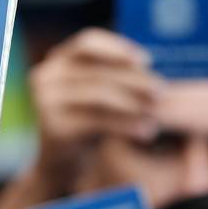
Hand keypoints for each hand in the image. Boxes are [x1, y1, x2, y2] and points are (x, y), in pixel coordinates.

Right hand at [28, 28, 162, 190]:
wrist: (60, 166)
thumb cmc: (86, 124)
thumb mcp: (94, 94)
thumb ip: (110, 75)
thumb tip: (148, 63)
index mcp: (56, 60)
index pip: (87, 42)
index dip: (118, 47)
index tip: (147, 60)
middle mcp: (45, 76)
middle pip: (98, 70)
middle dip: (134, 79)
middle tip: (162, 90)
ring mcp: (45, 101)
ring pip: (100, 95)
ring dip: (134, 102)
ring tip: (157, 111)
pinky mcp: (53, 126)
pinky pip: (98, 121)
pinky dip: (127, 125)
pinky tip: (147, 131)